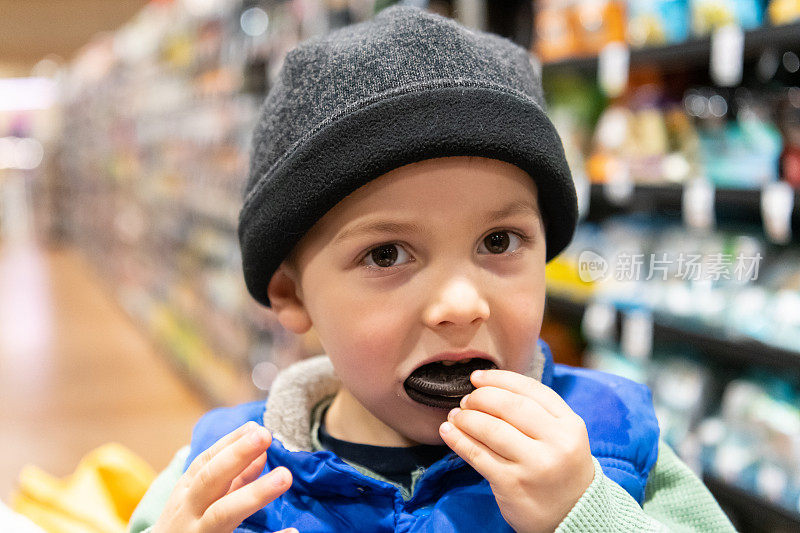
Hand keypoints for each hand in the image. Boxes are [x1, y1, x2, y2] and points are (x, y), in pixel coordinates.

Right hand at [153, 421, 296, 532]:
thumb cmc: (188, 522)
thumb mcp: (201, 497)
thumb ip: (233, 476)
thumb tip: (261, 450)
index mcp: (187, 491)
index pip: (206, 461)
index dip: (231, 443)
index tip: (257, 427)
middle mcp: (189, 511)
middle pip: (210, 481)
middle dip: (237, 456)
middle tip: (266, 436)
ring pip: (223, 514)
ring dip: (254, 494)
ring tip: (285, 477)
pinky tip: (292, 531)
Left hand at [439, 369, 594, 532]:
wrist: (574, 515)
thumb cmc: (561, 468)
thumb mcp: (563, 436)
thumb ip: (537, 412)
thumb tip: (487, 387)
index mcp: (570, 425)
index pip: (530, 389)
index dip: (498, 379)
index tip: (477, 378)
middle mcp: (555, 443)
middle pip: (508, 406)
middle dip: (480, 398)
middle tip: (466, 400)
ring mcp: (534, 465)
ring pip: (490, 429)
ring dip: (466, 418)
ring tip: (456, 416)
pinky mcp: (512, 484)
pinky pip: (477, 454)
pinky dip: (458, 439)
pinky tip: (448, 432)